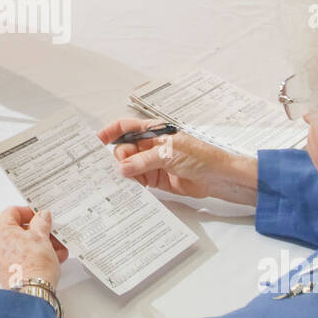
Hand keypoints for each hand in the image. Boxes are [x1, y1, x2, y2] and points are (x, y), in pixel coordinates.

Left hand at [0, 205, 68, 290]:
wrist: (33, 291)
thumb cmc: (34, 266)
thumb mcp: (42, 236)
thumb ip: (41, 221)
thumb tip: (42, 217)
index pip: (12, 212)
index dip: (28, 212)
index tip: (39, 215)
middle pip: (16, 230)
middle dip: (36, 232)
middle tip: (48, 232)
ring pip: (18, 245)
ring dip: (37, 245)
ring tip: (54, 248)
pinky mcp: (2, 272)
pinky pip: (17, 258)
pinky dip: (31, 256)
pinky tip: (48, 258)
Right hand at [97, 117, 258, 204]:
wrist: (220, 177)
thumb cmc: (201, 157)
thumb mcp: (169, 154)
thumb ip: (144, 161)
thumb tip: (122, 168)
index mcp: (154, 132)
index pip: (126, 127)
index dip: (110, 132)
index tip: (97, 142)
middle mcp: (151, 146)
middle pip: (124, 149)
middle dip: (117, 159)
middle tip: (112, 170)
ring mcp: (153, 163)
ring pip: (129, 166)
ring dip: (123, 174)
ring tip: (116, 182)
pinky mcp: (157, 179)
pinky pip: (138, 180)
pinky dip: (131, 185)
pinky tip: (127, 189)